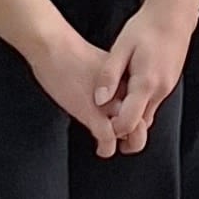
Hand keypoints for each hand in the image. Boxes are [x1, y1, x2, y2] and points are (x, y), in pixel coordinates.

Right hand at [24, 13, 128, 158]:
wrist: (55, 48)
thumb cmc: (72, 55)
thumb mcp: (101, 67)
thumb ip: (111, 82)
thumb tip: (110, 94)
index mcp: (126, 80)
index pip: (142, 104)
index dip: (138, 117)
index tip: (129, 125)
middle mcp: (122, 91)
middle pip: (142, 118)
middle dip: (137, 134)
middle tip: (127, 142)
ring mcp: (108, 102)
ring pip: (130, 130)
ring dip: (124, 142)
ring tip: (115, 146)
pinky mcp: (91, 111)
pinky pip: (108, 137)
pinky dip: (107, 147)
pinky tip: (102, 150)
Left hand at [94, 3, 195, 152]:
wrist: (174, 14)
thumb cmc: (146, 27)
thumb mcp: (121, 48)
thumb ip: (109, 75)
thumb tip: (99, 100)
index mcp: (146, 84)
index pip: (129, 123)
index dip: (113, 130)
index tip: (100, 124)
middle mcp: (160, 90)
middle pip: (140, 125)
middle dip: (122, 128)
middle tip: (103, 122)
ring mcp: (167, 87)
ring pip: (147, 114)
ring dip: (131, 116)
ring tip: (112, 106)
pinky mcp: (169, 82)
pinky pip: (152, 103)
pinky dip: (139, 105)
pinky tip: (126, 92)